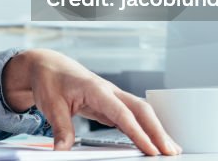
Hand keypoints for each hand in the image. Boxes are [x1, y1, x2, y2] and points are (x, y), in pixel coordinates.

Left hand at [2, 48, 181, 155]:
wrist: (47, 65)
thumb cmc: (50, 80)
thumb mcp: (51, 105)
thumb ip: (61, 128)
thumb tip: (63, 151)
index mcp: (96, 88)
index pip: (122, 113)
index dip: (138, 132)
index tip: (151, 149)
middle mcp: (109, 91)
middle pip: (141, 110)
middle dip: (158, 131)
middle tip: (171, 152)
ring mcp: (112, 97)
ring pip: (140, 112)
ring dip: (156, 129)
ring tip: (170, 149)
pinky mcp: (110, 104)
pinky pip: (132, 116)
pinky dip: (144, 129)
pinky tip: (151, 142)